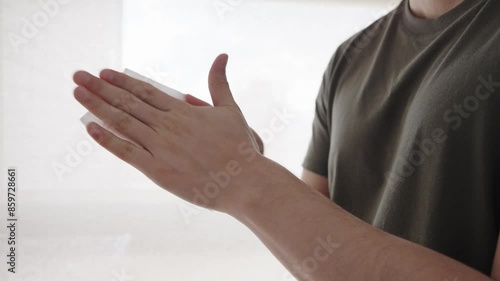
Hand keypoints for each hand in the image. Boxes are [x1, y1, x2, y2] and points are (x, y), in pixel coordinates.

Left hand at [73, 54, 264, 211]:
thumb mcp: (230, 109)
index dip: (122, 81)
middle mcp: (168, 125)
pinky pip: (126, 152)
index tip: (103, 73)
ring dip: (97, 106)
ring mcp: (161, 147)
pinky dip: (106, 139)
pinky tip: (90, 127)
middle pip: (128, 102)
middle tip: (78, 76)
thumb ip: (219, 83)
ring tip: (78, 93)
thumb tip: (221, 56)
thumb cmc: (240, 146)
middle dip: (100, 88)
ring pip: (122, 122)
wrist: (244, 181)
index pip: (146, 91)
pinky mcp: (157, 170)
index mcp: (183, 111)